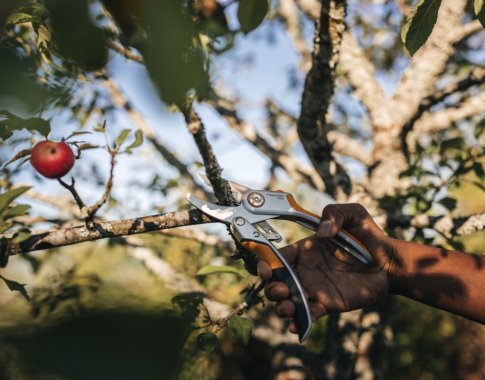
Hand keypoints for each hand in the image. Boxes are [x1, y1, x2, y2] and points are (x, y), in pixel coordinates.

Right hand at [258, 203, 396, 333]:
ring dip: (282, 306)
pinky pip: (308, 315)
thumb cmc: (368, 236)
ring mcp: (314, 289)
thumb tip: (322, 232)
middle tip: (282, 290)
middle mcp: (305, 270)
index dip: (266, 263)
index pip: (277, 257)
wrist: (388, 262)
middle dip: (272, 288)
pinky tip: (296, 326)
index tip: (266, 269)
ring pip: (288, 301)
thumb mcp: (354, 214)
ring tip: (288, 307)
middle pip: (277, 282)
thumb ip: (335, 213)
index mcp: (304, 250)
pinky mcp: (327, 304)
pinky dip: (299, 322)